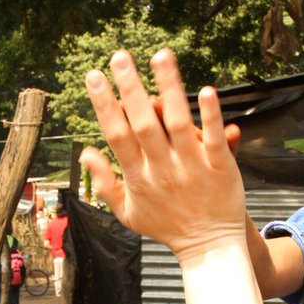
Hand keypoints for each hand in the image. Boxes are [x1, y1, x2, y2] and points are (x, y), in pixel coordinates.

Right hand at [82, 49, 244, 262]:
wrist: (209, 247)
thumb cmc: (167, 227)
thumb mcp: (127, 212)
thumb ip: (105, 181)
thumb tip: (84, 151)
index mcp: (138, 176)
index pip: (116, 134)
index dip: (104, 104)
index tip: (93, 76)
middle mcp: (161, 169)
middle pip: (143, 123)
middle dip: (130, 88)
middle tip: (119, 56)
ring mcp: (191, 167)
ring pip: (178, 123)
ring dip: (170, 89)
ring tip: (160, 56)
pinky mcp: (219, 168)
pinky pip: (213, 139)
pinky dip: (210, 116)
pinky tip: (207, 90)